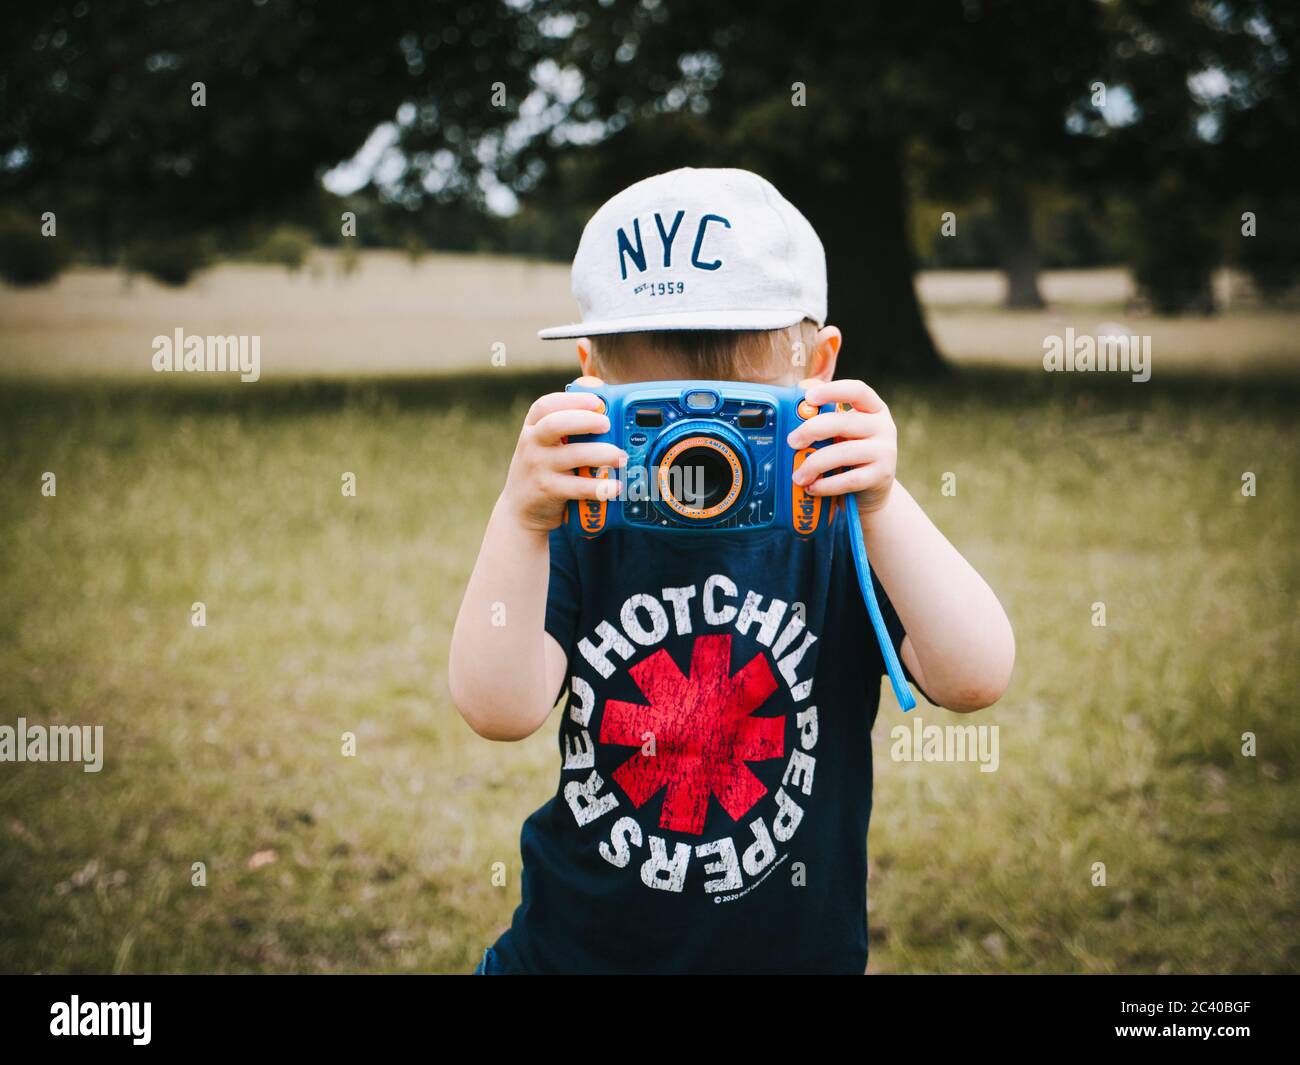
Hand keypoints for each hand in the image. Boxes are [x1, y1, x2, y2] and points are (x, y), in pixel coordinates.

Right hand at [501, 391, 627, 532]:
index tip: (596, 402)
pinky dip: (600, 487)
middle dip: (586, 420)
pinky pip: (578, 486)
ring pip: (574, 455)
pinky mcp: (548, 490)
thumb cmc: (540, 472)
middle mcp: (532, 444)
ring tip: (621, 457)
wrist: (519, 511)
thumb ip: (564, 431)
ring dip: (603, 453)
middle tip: (608, 425)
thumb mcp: (541, 447)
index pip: (545, 405)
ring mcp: (538, 467)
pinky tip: (615, 486)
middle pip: (556, 424)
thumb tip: (607, 415)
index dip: (572, 399)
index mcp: (532, 428)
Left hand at [785, 378, 897, 513]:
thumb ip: (826, 424)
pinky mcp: (882, 475)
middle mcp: (884, 426)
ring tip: (798, 475)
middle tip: (792, 442)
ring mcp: (886, 451)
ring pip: (843, 453)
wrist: (872, 490)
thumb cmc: (850, 457)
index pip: (857, 390)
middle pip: (844, 422)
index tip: (808, 397)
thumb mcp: (843, 435)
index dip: (832, 391)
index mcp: (873, 408)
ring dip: (814, 464)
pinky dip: (825, 485)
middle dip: (812, 430)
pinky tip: (812, 487)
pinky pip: (848, 479)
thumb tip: (792, 422)